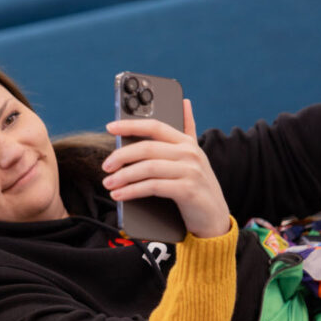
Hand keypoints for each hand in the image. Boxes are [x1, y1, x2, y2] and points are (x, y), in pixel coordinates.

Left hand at [102, 99, 230, 238]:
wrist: (214, 218)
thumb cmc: (198, 187)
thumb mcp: (195, 157)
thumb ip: (188, 131)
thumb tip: (185, 102)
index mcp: (187, 143)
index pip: (155, 126)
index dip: (131, 125)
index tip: (110, 128)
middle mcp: (189, 153)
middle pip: (147, 148)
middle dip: (121, 156)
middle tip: (106, 166)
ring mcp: (190, 171)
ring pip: (148, 167)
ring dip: (123, 176)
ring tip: (109, 183)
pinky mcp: (187, 190)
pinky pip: (152, 187)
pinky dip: (132, 191)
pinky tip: (120, 195)